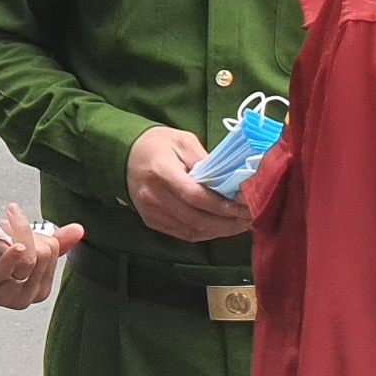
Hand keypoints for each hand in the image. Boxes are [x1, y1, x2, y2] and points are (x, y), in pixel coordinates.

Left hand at [0, 203, 83, 307]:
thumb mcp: (21, 251)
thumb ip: (52, 243)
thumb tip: (79, 230)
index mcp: (40, 287)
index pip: (54, 250)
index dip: (37, 233)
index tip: (17, 226)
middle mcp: (28, 295)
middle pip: (45, 252)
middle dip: (27, 231)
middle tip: (6, 225)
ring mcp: (9, 295)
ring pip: (30, 256)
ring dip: (17, 232)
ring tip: (2, 228)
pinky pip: (10, 267)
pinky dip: (13, 252)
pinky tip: (13, 244)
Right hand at [127, 126, 252, 241]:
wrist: (125, 154)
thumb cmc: (157, 144)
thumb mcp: (183, 141)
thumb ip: (205, 161)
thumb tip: (229, 182)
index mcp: (161, 172)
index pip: (195, 196)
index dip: (222, 205)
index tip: (244, 206)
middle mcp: (153, 196)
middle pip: (195, 218)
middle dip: (227, 222)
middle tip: (250, 218)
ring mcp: (150, 212)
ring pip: (191, 230)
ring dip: (219, 231)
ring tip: (240, 225)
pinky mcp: (152, 221)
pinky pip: (183, 233)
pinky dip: (205, 233)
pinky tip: (221, 228)